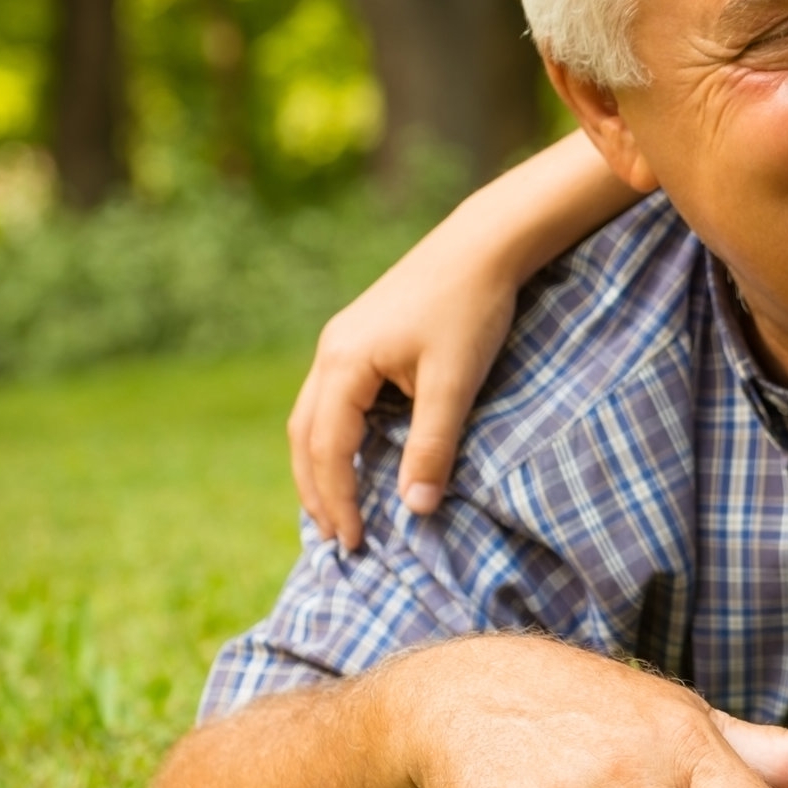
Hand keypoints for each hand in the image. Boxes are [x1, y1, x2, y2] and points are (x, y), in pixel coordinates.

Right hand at [288, 227, 518, 551]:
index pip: (328, 449)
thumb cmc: (471, 309)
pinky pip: (332, 399)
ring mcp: (342, 342)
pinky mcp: (360, 337)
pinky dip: (334, 437)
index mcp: (344, 362)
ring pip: (312, 417)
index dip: (339, 500)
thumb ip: (433, 446)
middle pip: (305, 436)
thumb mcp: (455, 382)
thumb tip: (416, 509)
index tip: (355, 543)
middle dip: (317, 491)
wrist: (483, 245)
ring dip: (321, 466)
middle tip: (337, 539)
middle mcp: (331, 351)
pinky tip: (355, 457)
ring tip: (337, 509)